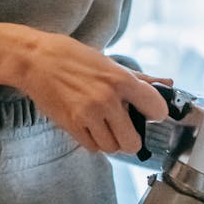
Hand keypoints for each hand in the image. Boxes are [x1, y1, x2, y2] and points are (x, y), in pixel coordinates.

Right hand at [0, 23, 168, 153]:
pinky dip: (93, 140)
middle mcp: (107, 99)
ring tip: (102, 123)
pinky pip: (92, 147)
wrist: (35, 59)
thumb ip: (141, 78)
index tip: (146, 112)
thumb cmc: (72, 56)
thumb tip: (168, 82)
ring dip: (110, 140)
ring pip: (112, 148)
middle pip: (133, 142)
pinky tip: (88, 125)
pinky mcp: (71, 125)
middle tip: (123, 125)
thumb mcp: (109, 62)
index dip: (154, 114)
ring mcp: (88, 114)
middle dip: (130, 136)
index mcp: (121, 79)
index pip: (157, 110)